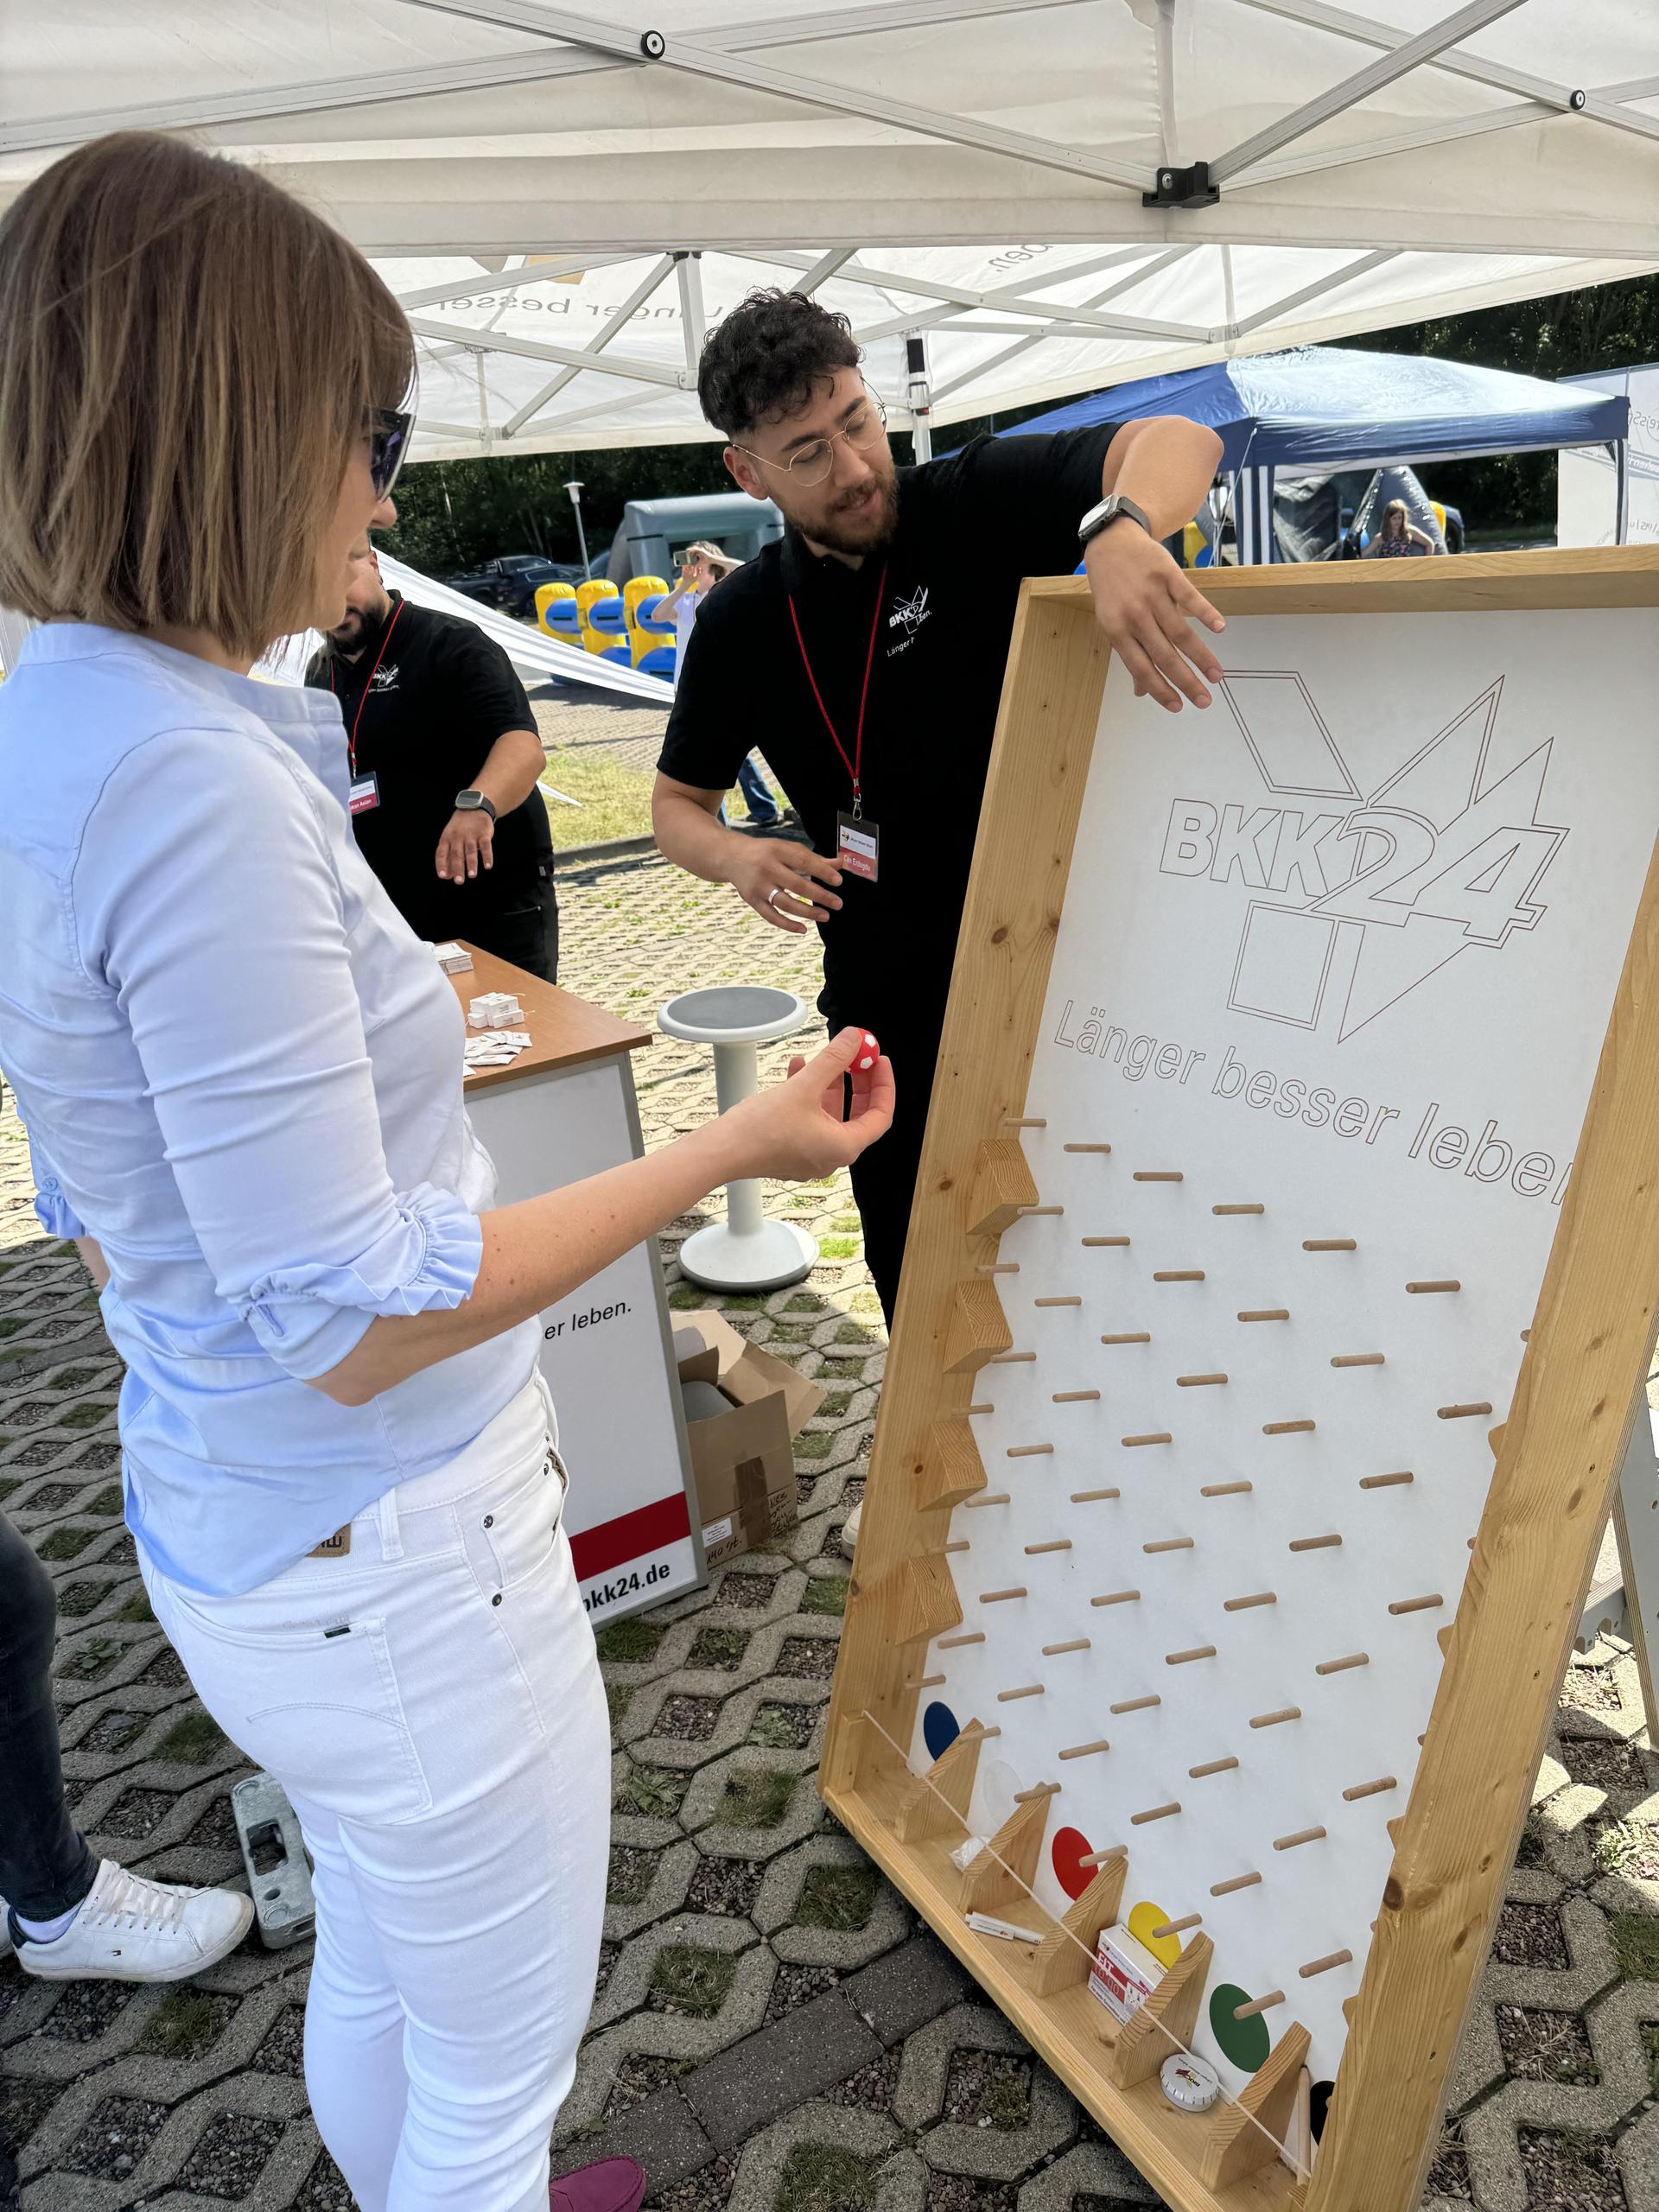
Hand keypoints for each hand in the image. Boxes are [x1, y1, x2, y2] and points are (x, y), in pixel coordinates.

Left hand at [436, 809, 493, 882]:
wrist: (474, 807)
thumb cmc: (460, 827)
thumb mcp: (450, 838)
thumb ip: (448, 856)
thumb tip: (448, 876)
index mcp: (447, 838)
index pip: (442, 853)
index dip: (442, 865)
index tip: (443, 876)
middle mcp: (457, 837)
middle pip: (457, 854)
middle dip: (458, 868)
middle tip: (459, 881)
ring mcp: (471, 835)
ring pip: (470, 851)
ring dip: (471, 864)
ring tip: (472, 875)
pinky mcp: (484, 834)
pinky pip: (485, 846)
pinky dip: (487, 856)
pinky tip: (487, 866)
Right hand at [725, 1028, 893, 1180]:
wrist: (722, 1152)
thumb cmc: (761, 1130)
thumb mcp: (805, 1086)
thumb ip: (833, 1059)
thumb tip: (855, 1039)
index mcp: (843, 1147)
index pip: (880, 1115)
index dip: (883, 1084)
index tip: (878, 1060)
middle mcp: (831, 1156)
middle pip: (857, 1114)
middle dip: (857, 1081)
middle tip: (856, 1056)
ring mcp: (810, 1155)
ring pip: (830, 1114)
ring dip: (828, 1083)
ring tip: (820, 1057)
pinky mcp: (791, 1150)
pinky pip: (810, 1119)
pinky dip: (809, 1096)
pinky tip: (796, 1070)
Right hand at [729, 836, 843, 934]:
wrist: (731, 857)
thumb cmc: (767, 853)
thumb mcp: (788, 850)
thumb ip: (814, 858)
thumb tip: (840, 864)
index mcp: (777, 851)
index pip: (803, 861)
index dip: (821, 871)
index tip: (838, 881)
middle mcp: (766, 868)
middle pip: (796, 884)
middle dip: (819, 895)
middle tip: (837, 904)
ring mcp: (758, 886)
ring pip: (785, 903)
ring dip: (807, 912)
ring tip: (825, 916)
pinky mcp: (752, 900)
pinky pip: (771, 916)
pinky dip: (788, 925)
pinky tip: (804, 928)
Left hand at [1085, 523, 1224, 711]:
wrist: (1112, 543)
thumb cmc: (1112, 589)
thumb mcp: (1111, 621)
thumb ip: (1129, 654)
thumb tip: (1141, 691)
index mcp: (1116, 630)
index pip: (1141, 667)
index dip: (1160, 689)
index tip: (1178, 707)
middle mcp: (1134, 615)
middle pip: (1165, 654)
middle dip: (1186, 681)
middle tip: (1205, 701)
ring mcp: (1151, 594)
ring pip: (1181, 631)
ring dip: (1201, 656)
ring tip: (1216, 675)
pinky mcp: (1167, 574)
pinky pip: (1190, 598)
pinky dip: (1206, 613)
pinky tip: (1220, 629)